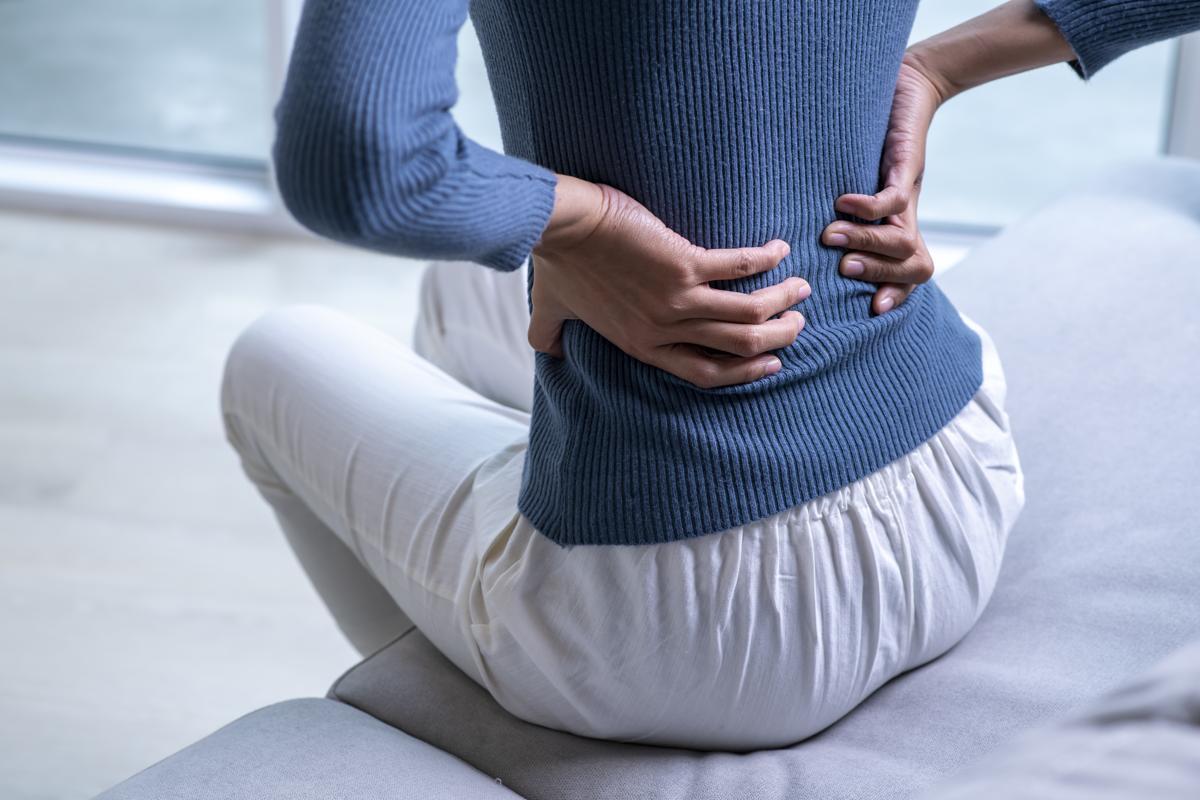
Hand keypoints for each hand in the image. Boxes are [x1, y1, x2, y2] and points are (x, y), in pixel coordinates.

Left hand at [529, 177, 810, 388]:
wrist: (559, 227)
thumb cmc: (556, 264)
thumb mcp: (554, 312)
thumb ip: (551, 337)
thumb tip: (547, 352)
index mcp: (643, 345)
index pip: (706, 373)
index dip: (744, 372)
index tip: (769, 362)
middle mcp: (665, 329)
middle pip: (740, 348)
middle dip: (777, 339)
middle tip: (796, 323)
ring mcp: (676, 299)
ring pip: (749, 314)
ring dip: (782, 301)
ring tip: (799, 289)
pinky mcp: (683, 263)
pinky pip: (738, 267)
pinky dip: (765, 259)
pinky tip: (778, 249)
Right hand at [822, 51, 949, 314]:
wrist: (909, 86)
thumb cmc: (874, 136)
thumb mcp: (857, 181)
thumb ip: (839, 210)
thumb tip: (801, 236)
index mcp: (898, 224)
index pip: (912, 273)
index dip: (898, 294)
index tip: (873, 309)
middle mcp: (907, 214)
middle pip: (915, 267)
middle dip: (879, 275)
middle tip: (842, 268)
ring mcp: (908, 192)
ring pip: (903, 241)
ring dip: (866, 243)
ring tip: (830, 235)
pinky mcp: (905, 166)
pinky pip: (891, 199)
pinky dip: (867, 207)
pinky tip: (843, 202)